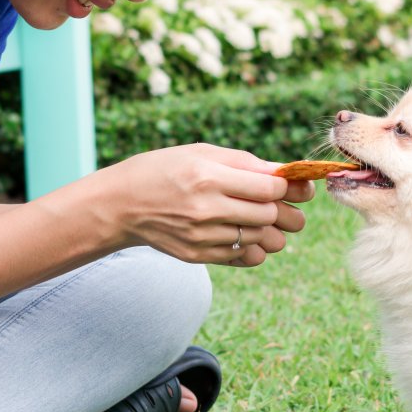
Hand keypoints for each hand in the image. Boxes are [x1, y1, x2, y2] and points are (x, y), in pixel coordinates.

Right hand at [92, 143, 310, 266]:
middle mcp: (205, 208)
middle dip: (286, 210)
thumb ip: (246, 163)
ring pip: (262, 240)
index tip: (286, 184)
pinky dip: (254, 248)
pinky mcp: (198, 255)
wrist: (122, 204)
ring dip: (272, 231)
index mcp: (208, 176)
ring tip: (263, 220)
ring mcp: (201, 236)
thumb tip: (289, 175)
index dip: (287, 186)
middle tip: (284, 205)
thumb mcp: (202, 153)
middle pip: (270, 215)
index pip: (269, 187)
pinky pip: (245, 258)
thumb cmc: (165, 169)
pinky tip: (245, 235)